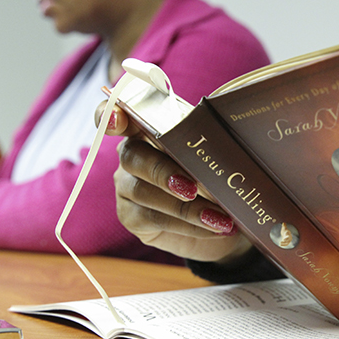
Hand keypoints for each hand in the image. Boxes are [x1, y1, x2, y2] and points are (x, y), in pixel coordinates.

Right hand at [99, 103, 251, 262]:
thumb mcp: (221, 155)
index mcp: (151, 128)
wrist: (222, 220)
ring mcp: (127, 186)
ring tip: (218, 217)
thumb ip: (216, 132)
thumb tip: (227, 110)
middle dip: (162, 171)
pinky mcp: (131, 217)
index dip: (110, 114)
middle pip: (132, 156)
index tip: (117, 121)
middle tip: (193, 188)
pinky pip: (154, 219)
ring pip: (143, 192)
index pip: (121, 115)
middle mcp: (133, 154)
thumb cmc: (218, 178)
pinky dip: (188, 225)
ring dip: (184, 207)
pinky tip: (214, 228)